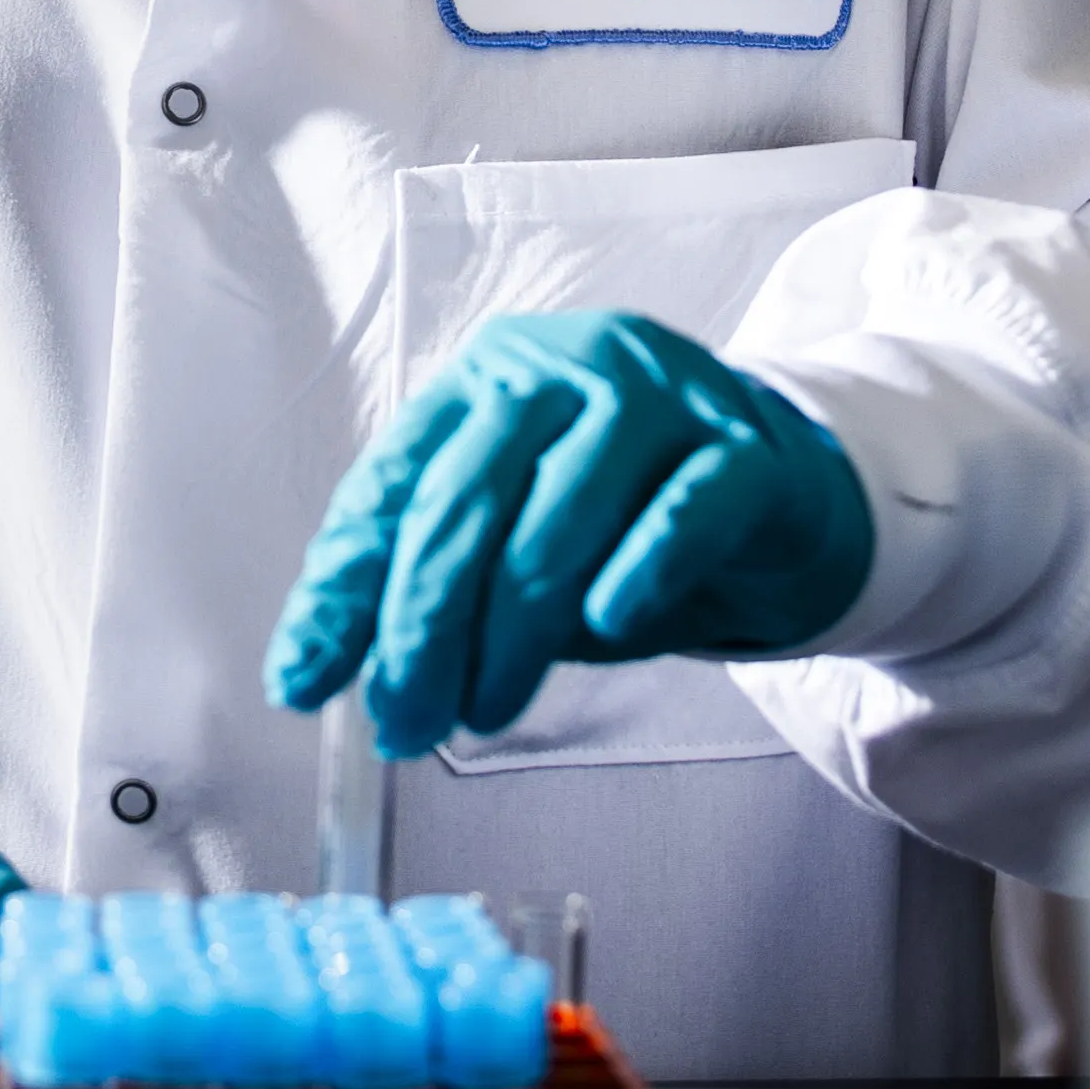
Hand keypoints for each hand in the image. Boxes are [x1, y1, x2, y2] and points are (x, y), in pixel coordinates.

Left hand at [265, 310, 871, 757]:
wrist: (786, 494)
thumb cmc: (629, 520)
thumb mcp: (518, 547)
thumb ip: (440, 588)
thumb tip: (344, 678)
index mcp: (487, 383)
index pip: (390, 487)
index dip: (341, 591)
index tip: (304, 679)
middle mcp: (564, 370)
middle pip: (464, 504)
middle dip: (421, 628)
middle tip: (405, 718)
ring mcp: (660, 397)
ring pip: (557, 518)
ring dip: (511, 633)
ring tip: (485, 708)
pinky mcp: (746, 448)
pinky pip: (681, 512)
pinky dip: (635, 572)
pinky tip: (607, 624)